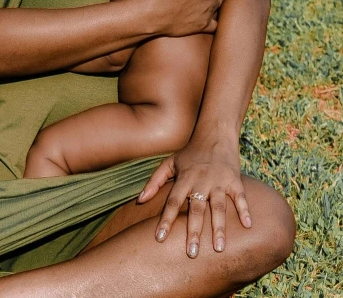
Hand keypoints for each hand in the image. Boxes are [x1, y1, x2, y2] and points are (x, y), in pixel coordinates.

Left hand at [137, 137, 251, 256]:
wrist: (215, 134)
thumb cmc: (190, 152)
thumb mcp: (169, 162)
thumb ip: (155, 181)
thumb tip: (139, 201)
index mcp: (185, 177)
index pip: (173, 201)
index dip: (165, 219)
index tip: (159, 238)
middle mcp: (201, 180)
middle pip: (196, 208)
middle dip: (194, 231)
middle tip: (192, 253)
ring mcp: (219, 180)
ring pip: (218, 206)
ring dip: (219, 227)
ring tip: (219, 248)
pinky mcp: (234, 179)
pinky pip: (240, 196)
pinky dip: (245, 210)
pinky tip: (248, 226)